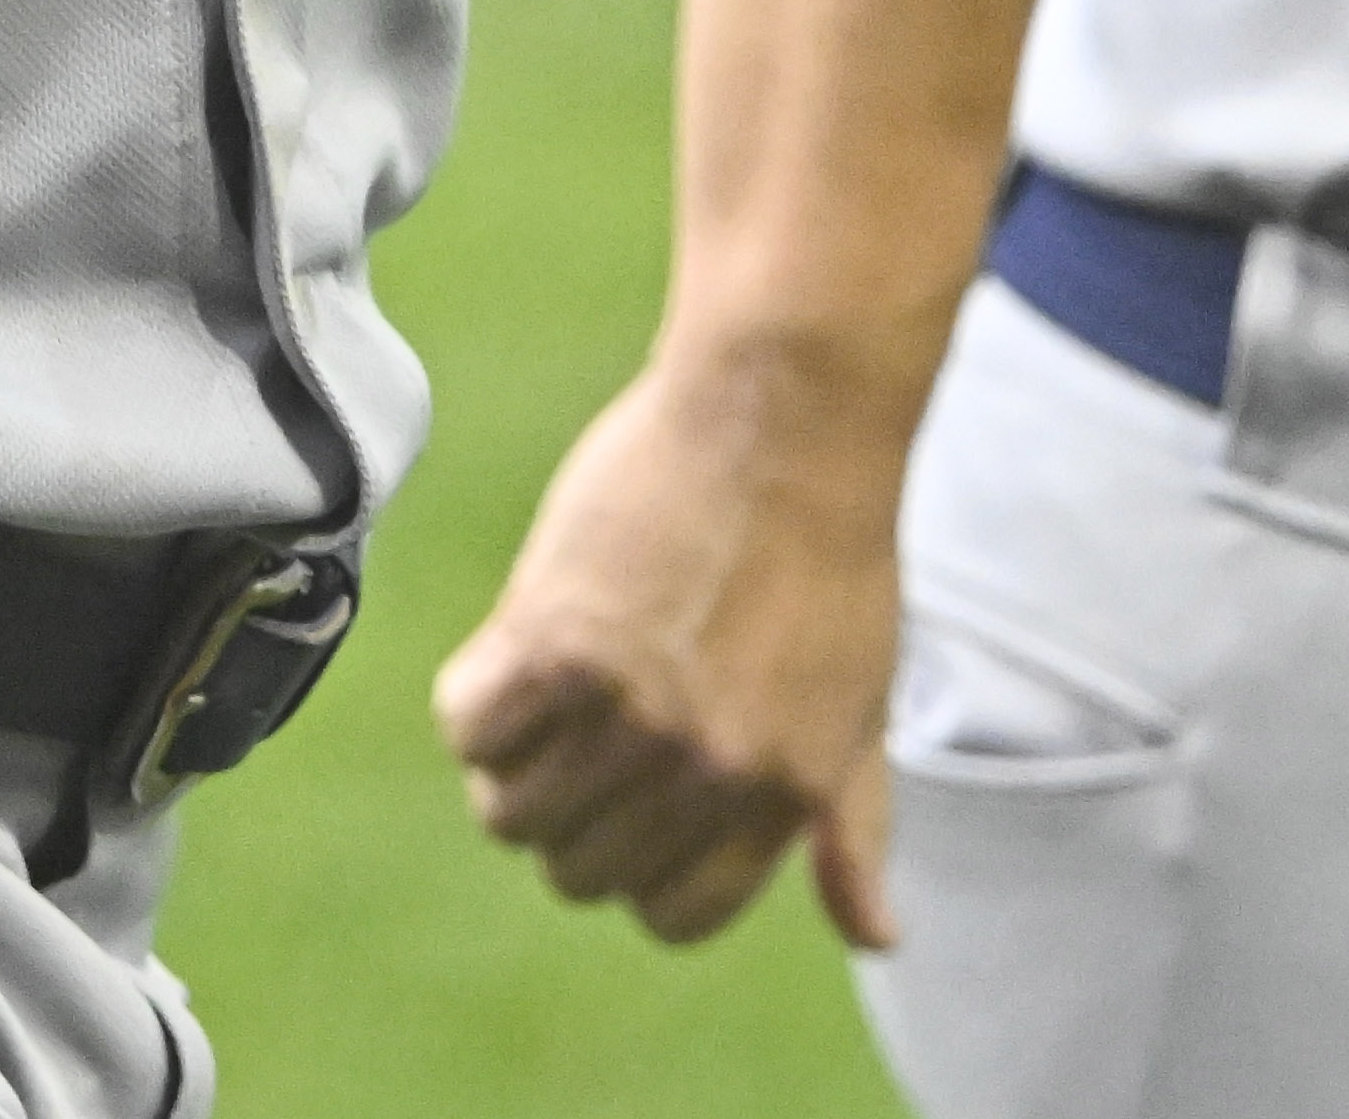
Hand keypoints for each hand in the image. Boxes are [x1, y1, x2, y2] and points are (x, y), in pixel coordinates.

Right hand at [431, 342, 919, 950]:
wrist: (787, 409)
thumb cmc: (826, 546)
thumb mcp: (860, 702)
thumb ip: (852, 828)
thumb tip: (879, 940)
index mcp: (778, 797)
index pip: (672, 916)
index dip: (640, 862)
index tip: (634, 794)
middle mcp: (704, 772)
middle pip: (579, 872)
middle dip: (572, 812)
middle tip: (589, 717)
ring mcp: (628, 713)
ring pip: (512, 814)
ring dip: (514, 763)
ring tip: (551, 679)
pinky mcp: (553, 642)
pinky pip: (469, 728)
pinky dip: (477, 698)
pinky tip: (519, 640)